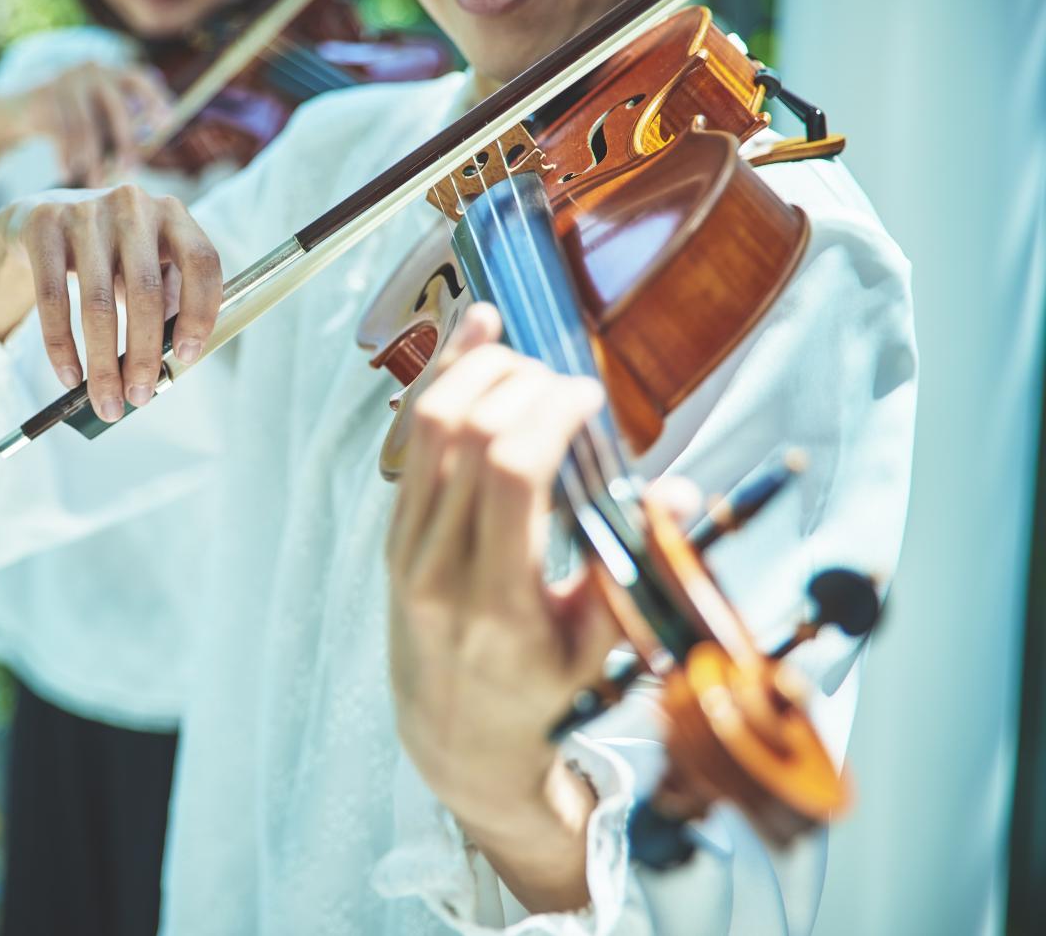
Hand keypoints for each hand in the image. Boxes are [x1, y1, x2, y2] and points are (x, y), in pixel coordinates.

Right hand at [0, 62, 172, 184]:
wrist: (15, 110)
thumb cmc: (65, 119)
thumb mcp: (93, 116)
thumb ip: (116, 124)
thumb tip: (146, 149)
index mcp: (106, 72)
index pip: (138, 78)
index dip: (154, 98)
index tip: (166, 122)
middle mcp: (88, 71)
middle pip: (114, 106)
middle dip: (124, 141)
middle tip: (130, 170)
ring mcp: (64, 82)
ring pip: (86, 126)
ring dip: (92, 159)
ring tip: (96, 183)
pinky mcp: (43, 98)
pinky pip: (61, 133)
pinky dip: (66, 156)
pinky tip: (68, 173)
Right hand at [8, 184, 221, 419]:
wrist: (44, 218)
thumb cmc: (112, 257)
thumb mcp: (148, 268)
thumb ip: (166, 307)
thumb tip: (170, 368)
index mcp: (173, 215)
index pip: (202, 262)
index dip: (200, 312)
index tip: (187, 357)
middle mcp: (133, 206)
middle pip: (146, 292)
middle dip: (144, 356)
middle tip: (141, 397)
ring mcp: (86, 212)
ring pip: (98, 304)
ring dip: (103, 364)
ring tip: (107, 402)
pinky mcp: (45, 227)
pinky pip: (53, 299)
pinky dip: (61, 347)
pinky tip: (70, 377)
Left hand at [386, 302, 613, 907]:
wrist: (456, 735)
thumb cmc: (539, 694)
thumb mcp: (598, 648)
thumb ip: (633, 567)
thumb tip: (678, 489)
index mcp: (497, 602)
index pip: (510, 475)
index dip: (550, 415)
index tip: (588, 398)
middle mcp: (439, 568)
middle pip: (467, 435)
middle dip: (522, 385)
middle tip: (565, 385)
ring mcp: (406, 548)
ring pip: (428, 427)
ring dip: (477, 372)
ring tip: (527, 359)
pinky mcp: (394, 532)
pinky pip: (412, 441)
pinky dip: (443, 382)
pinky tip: (476, 337)